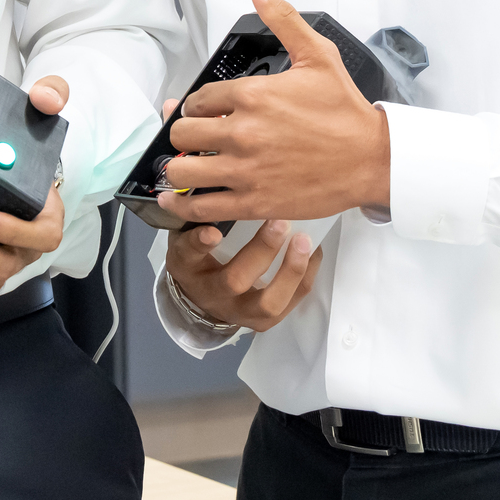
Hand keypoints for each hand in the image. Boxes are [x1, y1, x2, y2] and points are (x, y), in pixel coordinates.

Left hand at [160, 0, 389, 224]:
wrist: (372, 158)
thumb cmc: (345, 111)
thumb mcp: (317, 55)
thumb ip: (282, 19)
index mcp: (253, 95)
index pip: (197, 100)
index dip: (195, 107)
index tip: (202, 114)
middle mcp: (242, 132)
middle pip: (182, 134)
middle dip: (184, 135)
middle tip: (193, 139)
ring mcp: (245, 170)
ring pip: (182, 171)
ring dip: (178, 170)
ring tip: (185, 167)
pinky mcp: (253, 201)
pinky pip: (201, 207)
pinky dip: (182, 206)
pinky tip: (175, 200)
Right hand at [163, 218, 320, 332]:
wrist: (201, 298)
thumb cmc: (198, 254)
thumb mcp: (187, 232)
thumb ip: (201, 212)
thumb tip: (221, 178)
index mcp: (186, 267)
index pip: (188, 255)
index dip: (200, 244)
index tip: (212, 231)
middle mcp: (211, 294)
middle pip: (234, 281)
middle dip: (261, 251)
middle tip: (280, 222)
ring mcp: (240, 312)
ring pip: (268, 303)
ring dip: (290, 271)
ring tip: (303, 241)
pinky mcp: (264, 321)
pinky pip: (291, 302)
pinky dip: (305, 276)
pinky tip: (313, 252)